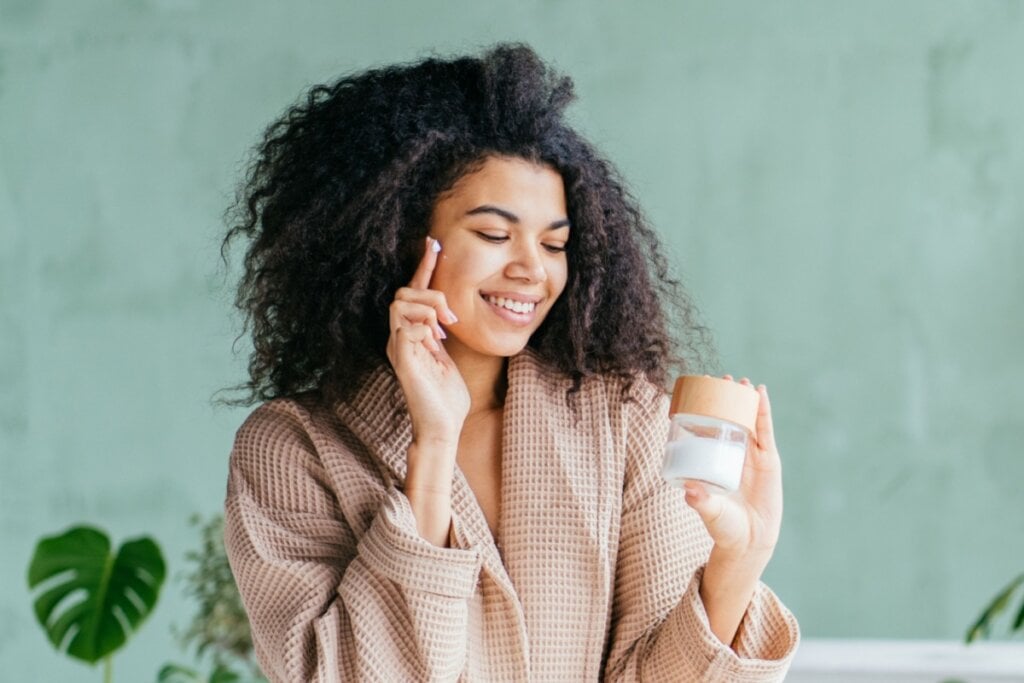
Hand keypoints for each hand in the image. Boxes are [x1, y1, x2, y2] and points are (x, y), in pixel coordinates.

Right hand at [386, 237, 469, 443]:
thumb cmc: (446, 397)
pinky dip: (424, 327)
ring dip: (428, 309)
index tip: (434, 243)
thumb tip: (446, 312)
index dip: (423, 266)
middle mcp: (398, 338)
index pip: (412, 292)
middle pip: (402, 293)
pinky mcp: (402, 360)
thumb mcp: (448, 356)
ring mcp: (397, 348)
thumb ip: (441, 333)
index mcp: (409, 334)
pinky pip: (405, 327)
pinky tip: (437, 344)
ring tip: (444, 330)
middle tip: (451, 318)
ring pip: (400, 304)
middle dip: (430, 294)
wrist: (443, 427)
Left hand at [682, 376, 782, 568]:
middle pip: (729, 420)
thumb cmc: (724, 527)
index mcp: (713, 462)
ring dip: (745, 400)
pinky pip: (765, 432)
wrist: (749, 543)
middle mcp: (731, 456)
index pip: (707, 429)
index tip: (698, 390)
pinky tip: (761, 394)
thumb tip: (688, 490)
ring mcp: (751, 457)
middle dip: (725, 399)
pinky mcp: (769, 461)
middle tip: (720, 378)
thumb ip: (700, 501)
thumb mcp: (710, 511)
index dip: (705, 410)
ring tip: (741, 381)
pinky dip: (763, 412)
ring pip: (748, 422)